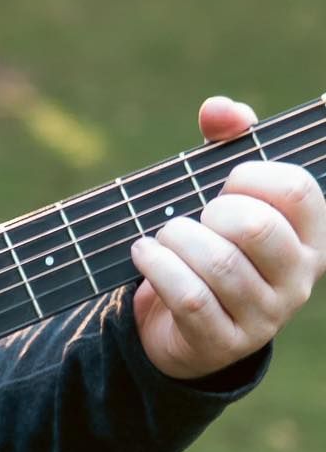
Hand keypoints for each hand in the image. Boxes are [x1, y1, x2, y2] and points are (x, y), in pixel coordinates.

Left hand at [132, 96, 325, 380]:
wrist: (184, 327)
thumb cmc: (210, 245)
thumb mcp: (222, 195)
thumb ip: (226, 143)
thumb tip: (221, 109)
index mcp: (307, 238)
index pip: (297, 190)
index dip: (250, 175)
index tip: (224, 184)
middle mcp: (296, 279)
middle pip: (256, 227)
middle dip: (210, 212)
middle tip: (194, 217)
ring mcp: (264, 316)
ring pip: (218, 264)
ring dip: (175, 239)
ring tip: (161, 236)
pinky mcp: (222, 342)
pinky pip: (189, 297)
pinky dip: (157, 267)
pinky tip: (143, 253)